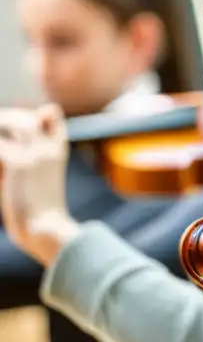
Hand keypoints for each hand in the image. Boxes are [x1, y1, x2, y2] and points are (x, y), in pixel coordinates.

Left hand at [0, 104, 78, 265]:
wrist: (46, 227)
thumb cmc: (41, 210)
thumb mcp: (41, 180)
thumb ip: (28, 162)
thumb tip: (9, 158)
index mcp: (58, 149)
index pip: (51, 113)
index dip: (33, 114)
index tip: (15, 126)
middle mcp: (48, 146)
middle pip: (26, 115)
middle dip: (7, 119)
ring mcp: (33, 152)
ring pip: (12, 121)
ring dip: (1, 127)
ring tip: (0, 153)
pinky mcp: (17, 162)